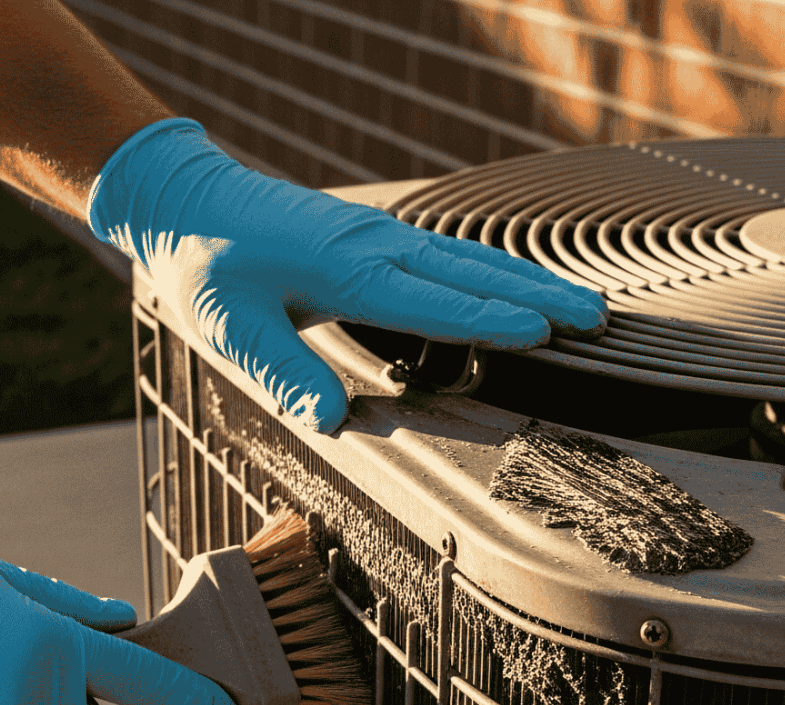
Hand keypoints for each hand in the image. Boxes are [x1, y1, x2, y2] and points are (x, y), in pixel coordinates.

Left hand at [88, 119, 606, 433]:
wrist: (189, 202)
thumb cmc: (208, 265)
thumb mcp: (232, 330)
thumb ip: (284, 375)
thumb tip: (332, 423)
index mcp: (347, 270)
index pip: (433, 301)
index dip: (488, 319)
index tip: (540, 333)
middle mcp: (376, 247)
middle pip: (474, 274)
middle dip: (538, 297)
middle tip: (595, 322)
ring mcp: (381, 237)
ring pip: (472, 260)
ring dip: (530, 282)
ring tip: (583, 307)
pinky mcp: (377, 237)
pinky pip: (452, 254)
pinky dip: (497, 271)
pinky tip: (520, 286)